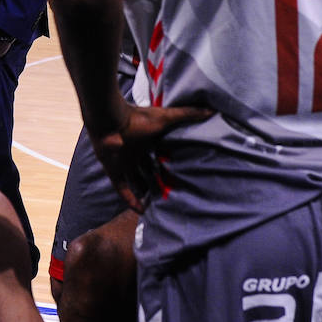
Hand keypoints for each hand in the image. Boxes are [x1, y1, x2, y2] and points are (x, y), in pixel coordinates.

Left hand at [89, 102, 212, 213]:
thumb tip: (211, 111)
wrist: (111, 121)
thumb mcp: (166, 117)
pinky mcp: (114, 172)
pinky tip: (142, 211)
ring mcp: (123, 163)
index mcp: (146, 141)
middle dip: (158, 181)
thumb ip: (187, 114)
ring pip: (136, 182)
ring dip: (146, 193)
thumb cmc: (138, 118)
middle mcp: (134, 153)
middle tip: (172, 194)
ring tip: (159, 206)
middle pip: (148, 171)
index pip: (159, 156)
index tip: (181, 176)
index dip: (168, 166)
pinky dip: (131, 200)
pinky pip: (123, 190)